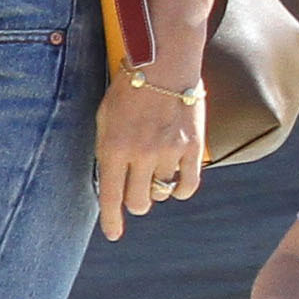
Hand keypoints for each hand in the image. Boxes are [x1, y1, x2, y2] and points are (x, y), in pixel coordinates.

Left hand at [92, 78, 205, 241]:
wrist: (164, 63)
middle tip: (137, 195)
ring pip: (162, 191)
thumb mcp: (105, 118)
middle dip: (136, 202)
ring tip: (156, 176)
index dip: (111, 221)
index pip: (110, 197)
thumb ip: (107, 151)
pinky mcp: (192, 147)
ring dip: (157, 189)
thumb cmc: (130, 89)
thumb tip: (112, 182)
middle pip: (139, 201)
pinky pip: (188, 184)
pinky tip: (176, 185)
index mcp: (112, 148)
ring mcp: (168, 152)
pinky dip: (181, 190)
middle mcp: (140, 155)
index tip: (113, 234)